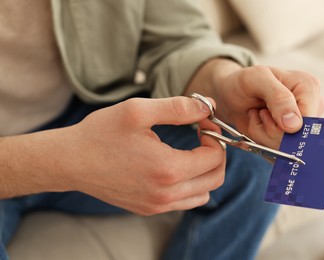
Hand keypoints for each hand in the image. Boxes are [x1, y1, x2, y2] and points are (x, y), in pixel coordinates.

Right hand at [58, 97, 225, 215]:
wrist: (70, 161)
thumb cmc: (101, 133)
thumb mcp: (138, 111)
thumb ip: (178, 108)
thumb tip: (207, 106)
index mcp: (168, 169)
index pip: (214, 157)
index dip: (214, 135)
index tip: (203, 121)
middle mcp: (166, 194)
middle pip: (215, 178)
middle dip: (215, 153)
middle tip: (202, 135)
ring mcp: (157, 205)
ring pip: (203, 193)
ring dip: (205, 171)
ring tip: (190, 150)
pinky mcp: (149, 208)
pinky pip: (185, 201)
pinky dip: (191, 184)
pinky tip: (175, 165)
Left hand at [185, 59, 323, 149]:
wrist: (231, 94)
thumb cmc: (244, 82)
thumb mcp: (256, 79)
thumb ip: (278, 97)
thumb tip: (295, 125)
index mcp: (308, 87)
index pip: (308, 121)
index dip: (284, 127)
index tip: (264, 114)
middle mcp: (311, 107)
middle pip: (297, 138)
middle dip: (270, 132)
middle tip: (258, 114)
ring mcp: (302, 124)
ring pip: (286, 148)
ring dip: (263, 136)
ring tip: (257, 117)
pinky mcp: (290, 137)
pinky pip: (278, 152)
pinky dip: (262, 142)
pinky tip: (258, 125)